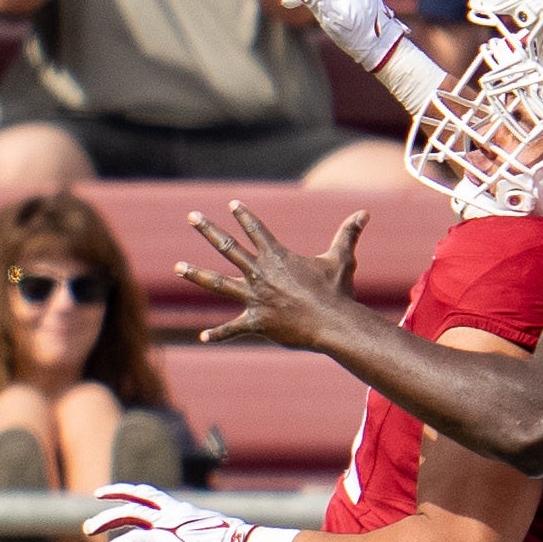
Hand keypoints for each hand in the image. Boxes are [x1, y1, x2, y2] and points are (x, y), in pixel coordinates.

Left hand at [86, 481, 260, 541]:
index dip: (119, 491)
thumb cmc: (228, 541)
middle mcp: (167, 519)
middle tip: (87, 529)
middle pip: (127, 513)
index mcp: (175, 509)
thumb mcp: (200, 530)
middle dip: (104, 520)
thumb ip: (178, 539)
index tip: (99, 494)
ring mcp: (167, 537)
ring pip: (128, 541)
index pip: (142, 493)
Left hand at [180, 202, 363, 349]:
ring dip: (196, 273)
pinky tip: (203, 337)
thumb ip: (349, 234)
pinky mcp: (256, 321)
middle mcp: (260, 273)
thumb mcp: (342, 259)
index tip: (231, 204)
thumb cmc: (337, 291)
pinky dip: (219, 334)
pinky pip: (233, 328)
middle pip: (228, 247)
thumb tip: (365, 213)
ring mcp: (255, 297)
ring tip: (177, 266)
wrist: (333, 323)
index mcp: (277, 256)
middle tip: (191, 216)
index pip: (256, 229)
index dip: (244, 215)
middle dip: (208, 230)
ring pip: (217, 282)